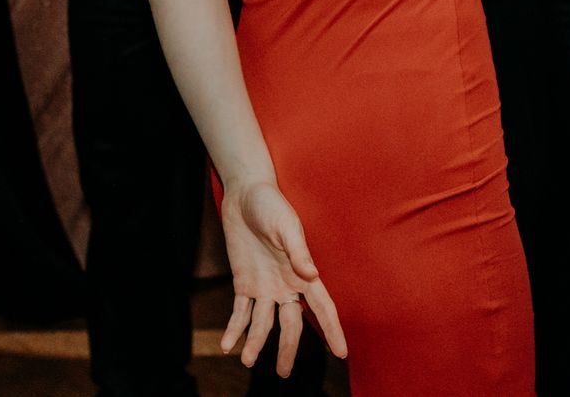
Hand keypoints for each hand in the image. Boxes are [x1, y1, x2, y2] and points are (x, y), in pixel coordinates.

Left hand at [217, 179, 347, 377]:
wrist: (245, 195)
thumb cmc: (271, 206)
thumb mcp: (286, 226)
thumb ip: (297, 252)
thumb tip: (312, 276)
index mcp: (303, 274)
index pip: (323, 307)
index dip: (332, 330)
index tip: (341, 354)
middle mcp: (286, 285)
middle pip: (291, 324)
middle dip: (288, 349)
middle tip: (284, 374)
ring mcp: (264, 286)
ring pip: (263, 323)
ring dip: (255, 343)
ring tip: (247, 361)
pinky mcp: (244, 282)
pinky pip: (240, 312)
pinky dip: (234, 329)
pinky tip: (227, 345)